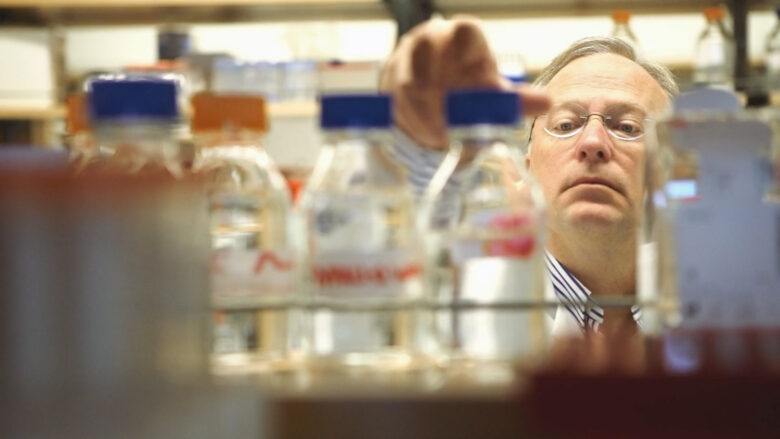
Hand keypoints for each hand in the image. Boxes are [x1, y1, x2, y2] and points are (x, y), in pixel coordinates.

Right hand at [379, 17, 549, 150]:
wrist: (434, 98)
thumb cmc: (468, 91)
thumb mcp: (492, 96)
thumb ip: (514, 101)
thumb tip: (546, 104)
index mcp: (461, 36)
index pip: (464, 31)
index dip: (467, 54)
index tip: (474, 85)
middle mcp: (430, 40)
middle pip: (425, 51)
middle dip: (437, 92)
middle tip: (449, 126)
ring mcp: (404, 58)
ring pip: (405, 80)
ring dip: (421, 113)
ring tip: (438, 138)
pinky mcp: (386, 81)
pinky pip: (390, 99)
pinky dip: (407, 121)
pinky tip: (422, 136)